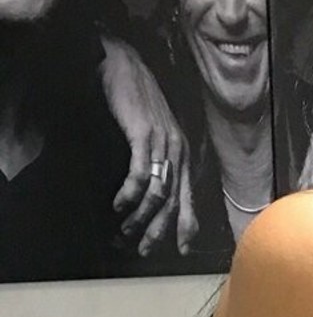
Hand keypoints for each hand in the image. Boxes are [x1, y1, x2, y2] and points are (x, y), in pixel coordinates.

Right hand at [98, 33, 197, 254]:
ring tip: (125, 232)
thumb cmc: (138, 102)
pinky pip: (141, 172)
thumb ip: (157, 162)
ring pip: (158, 192)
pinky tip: (120, 206)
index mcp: (182, 155)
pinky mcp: (145, 135)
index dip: (186, 225)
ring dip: (141, 216)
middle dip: (160, 230)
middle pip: (174, 202)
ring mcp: (164, 144)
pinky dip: (130, 193)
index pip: (189, 198)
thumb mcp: (154, 136)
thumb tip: (151, 191)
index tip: (180, 248)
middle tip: (144, 249)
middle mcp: (179, 153)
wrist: (126, 67)